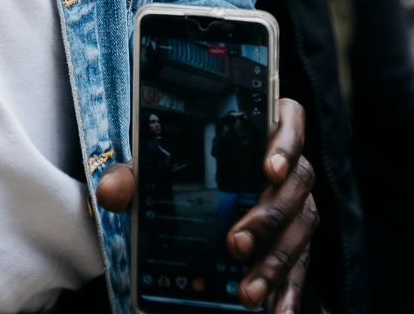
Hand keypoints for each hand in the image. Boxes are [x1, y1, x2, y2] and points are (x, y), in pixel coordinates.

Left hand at [97, 100, 317, 309]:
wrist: (200, 196)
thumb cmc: (185, 169)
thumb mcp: (158, 167)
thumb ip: (135, 174)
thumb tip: (112, 190)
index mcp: (261, 130)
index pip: (289, 120)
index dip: (285, 141)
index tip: (268, 168)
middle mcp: (288, 166)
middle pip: (296, 183)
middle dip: (268, 217)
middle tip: (236, 244)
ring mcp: (296, 206)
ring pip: (299, 229)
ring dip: (275, 263)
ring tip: (248, 293)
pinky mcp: (295, 243)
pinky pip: (301, 267)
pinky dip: (290, 292)